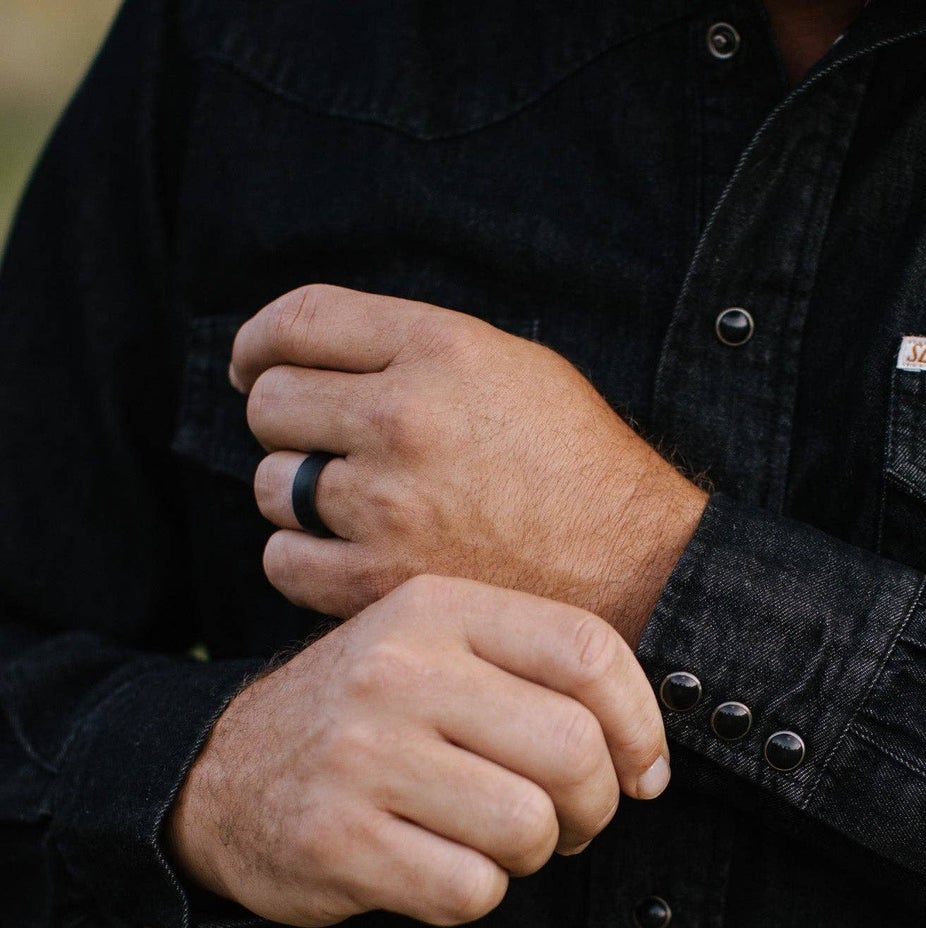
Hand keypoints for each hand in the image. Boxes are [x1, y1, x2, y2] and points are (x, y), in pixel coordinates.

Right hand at [166, 575, 669, 927]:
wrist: (221, 775)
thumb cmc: (366, 719)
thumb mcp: (434, 653)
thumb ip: (535, 674)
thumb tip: (648, 758)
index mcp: (435, 608)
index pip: (588, 652)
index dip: (642, 724)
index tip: (642, 771)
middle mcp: (397, 669)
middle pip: (572, 749)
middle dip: (593, 804)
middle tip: (568, 820)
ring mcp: (361, 755)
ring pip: (528, 827)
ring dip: (531, 852)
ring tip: (495, 840)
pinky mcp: (336, 840)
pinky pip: (470, 890)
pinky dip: (474, 892)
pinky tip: (438, 866)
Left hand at [232, 284, 707, 645]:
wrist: (641, 566)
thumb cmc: (582, 468)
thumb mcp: (519, 368)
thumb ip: (420, 351)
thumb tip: (322, 356)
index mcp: (441, 349)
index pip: (299, 321)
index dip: (260, 343)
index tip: (255, 365)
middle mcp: (406, 417)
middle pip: (272, 404)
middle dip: (289, 424)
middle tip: (324, 449)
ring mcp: (391, 503)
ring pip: (272, 484)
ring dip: (298, 496)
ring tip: (350, 510)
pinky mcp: (384, 580)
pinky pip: (285, 560)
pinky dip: (303, 559)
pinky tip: (342, 557)